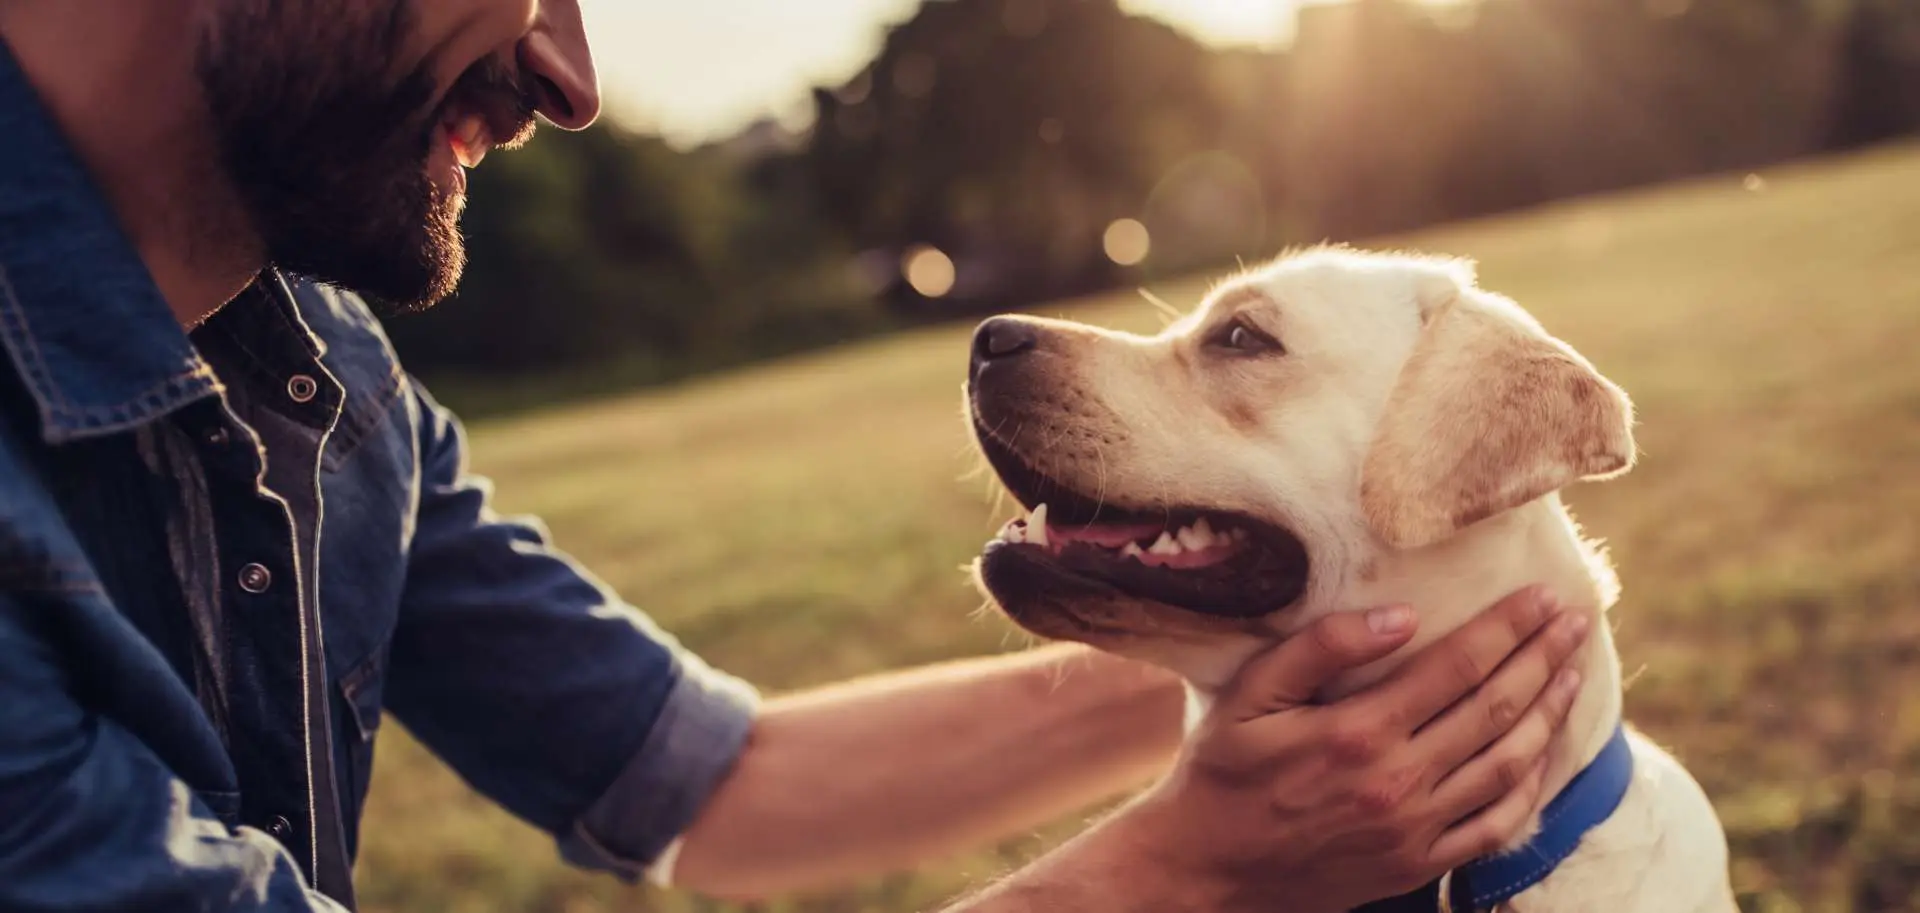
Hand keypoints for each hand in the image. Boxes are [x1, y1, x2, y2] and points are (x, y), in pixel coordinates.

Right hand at [1105, 587, 1589, 912]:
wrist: (1210, 870)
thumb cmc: (1222, 772)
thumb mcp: (1250, 696)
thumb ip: (1320, 648)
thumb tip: (1399, 616)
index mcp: (1358, 732)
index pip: (1458, 666)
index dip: (1508, 627)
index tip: (1544, 595)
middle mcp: (1398, 781)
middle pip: (1496, 709)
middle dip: (1543, 658)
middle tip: (1576, 620)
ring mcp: (1414, 828)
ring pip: (1508, 764)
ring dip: (1548, 714)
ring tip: (1572, 673)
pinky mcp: (1419, 863)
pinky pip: (1496, 825)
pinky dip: (1531, 786)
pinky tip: (1544, 753)